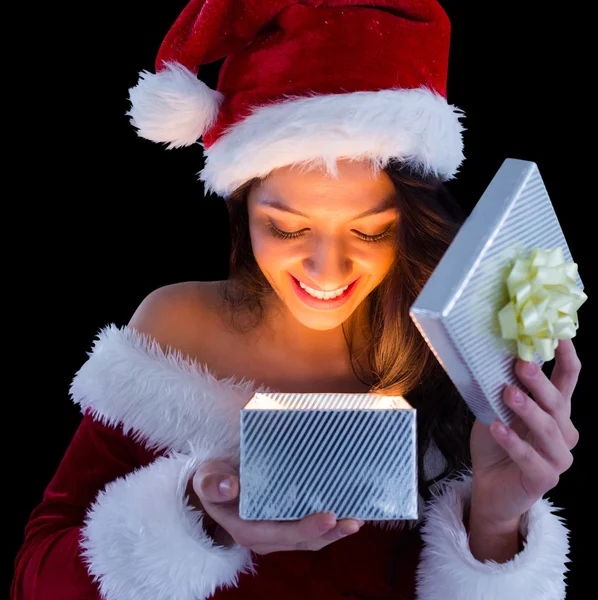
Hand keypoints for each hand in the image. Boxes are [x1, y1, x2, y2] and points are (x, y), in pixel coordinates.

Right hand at [190, 459, 364, 553]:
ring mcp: (276, 532)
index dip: (307, 528)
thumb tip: (231, 486)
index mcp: (246, 528)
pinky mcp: (285, 523)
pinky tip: (347, 511)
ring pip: (310, 539)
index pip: (281, 533)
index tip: (330, 517)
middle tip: (354, 520)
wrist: (214, 486)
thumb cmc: (212, 480)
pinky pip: (309, 529)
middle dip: (330, 533)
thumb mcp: (206, 478)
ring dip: (334, 532)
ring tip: (358, 519)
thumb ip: (213, 484)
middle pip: (302, 541)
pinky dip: (329, 524)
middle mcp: (265, 537)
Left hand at [469, 339, 580, 529]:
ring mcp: (557, 457)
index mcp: (555, 411)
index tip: (560, 335)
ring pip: (548, 430)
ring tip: (508, 394)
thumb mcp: (497, 407)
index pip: (567, 380)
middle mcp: (563, 432)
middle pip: (558, 403)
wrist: (488, 485)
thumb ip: (503, 386)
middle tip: (521, 365)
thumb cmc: (496, 441)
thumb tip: (496, 354)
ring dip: (528, 410)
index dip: (566, 357)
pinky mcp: (544, 478)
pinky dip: (513, 442)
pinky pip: (530, 458)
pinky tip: (497, 428)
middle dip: (540, 383)